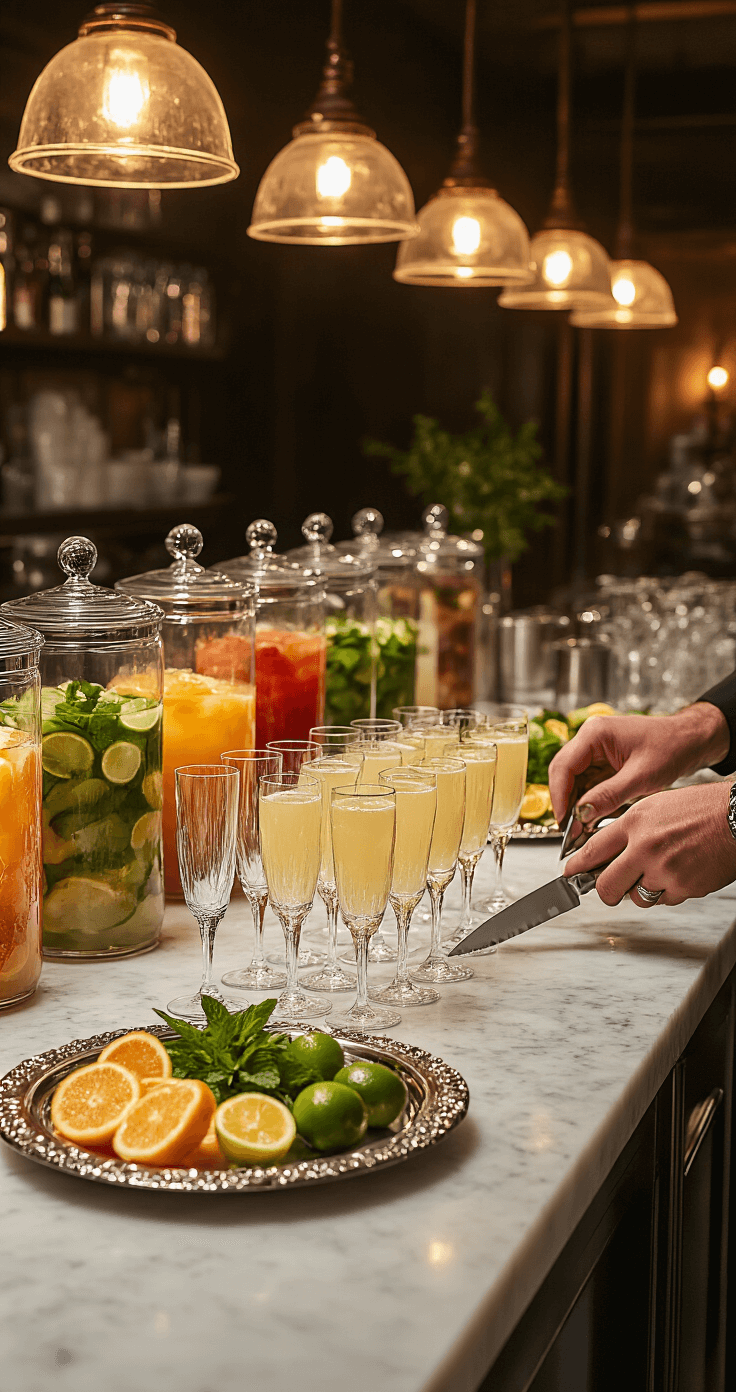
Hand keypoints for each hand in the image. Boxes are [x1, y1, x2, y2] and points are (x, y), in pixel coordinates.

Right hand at [548, 704, 728, 838]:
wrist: (691, 740)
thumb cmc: (672, 747)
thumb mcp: (641, 776)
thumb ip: (609, 795)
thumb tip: (582, 815)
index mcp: (595, 733)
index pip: (563, 766)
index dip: (559, 797)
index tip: (564, 821)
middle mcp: (591, 738)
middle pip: (563, 773)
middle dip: (566, 802)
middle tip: (570, 829)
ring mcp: (596, 749)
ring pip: (574, 780)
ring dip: (577, 803)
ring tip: (581, 828)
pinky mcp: (603, 760)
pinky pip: (587, 782)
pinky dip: (589, 800)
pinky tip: (592, 817)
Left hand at [564, 781, 735, 907]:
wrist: (735, 818)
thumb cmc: (701, 809)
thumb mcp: (656, 806)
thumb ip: (629, 829)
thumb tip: (607, 853)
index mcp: (635, 822)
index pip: (593, 850)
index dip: (577, 866)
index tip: (569, 874)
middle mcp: (645, 847)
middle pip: (607, 885)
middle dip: (604, 891)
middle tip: (607, 890)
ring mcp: (664, 869)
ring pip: (637, 897)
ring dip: (642, 891)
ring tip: (658, 872)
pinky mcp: (684, 887)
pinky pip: (664, 900)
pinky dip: (668, 892)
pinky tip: (679, 873)